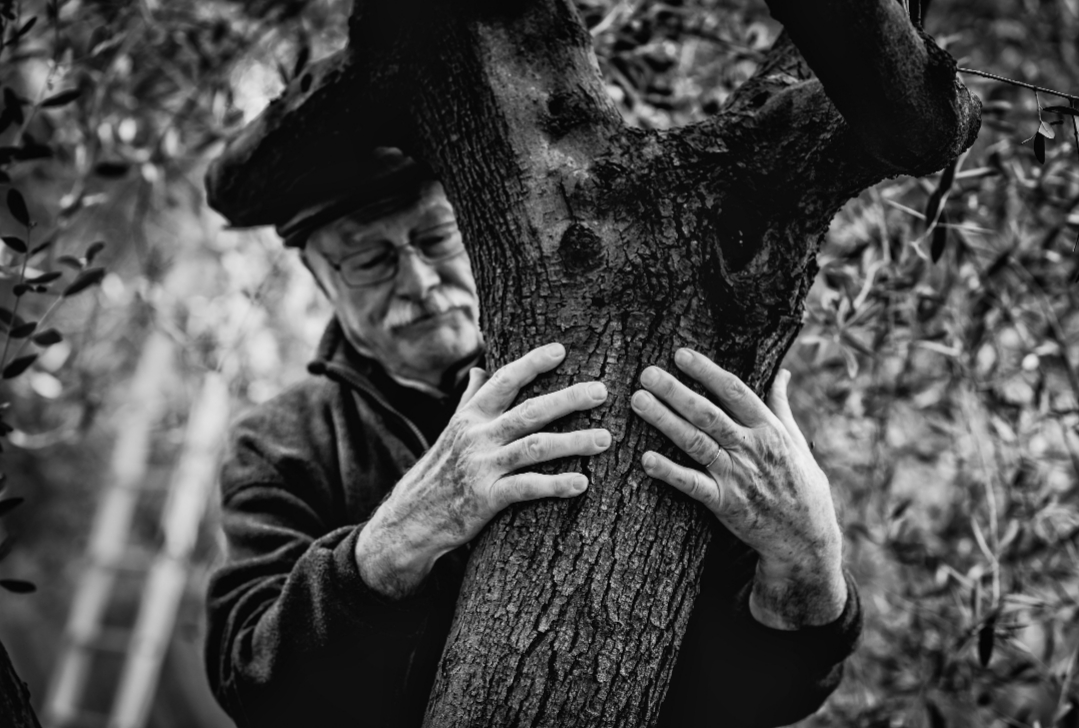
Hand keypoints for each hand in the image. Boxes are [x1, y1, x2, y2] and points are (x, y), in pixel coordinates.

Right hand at [357, 342, 610, 597]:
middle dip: (568, 399)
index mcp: (470, 417)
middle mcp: (476, 436)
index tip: (561, 350)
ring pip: (534, 447)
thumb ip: (470, 400)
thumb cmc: (439, 472)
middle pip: (529, 411)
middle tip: (602, 391)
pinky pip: (526, 488)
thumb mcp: (451, 431)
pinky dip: (555, 484)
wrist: (410, 520)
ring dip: (573, 442)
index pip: (504, 381)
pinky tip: (581, 483)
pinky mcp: (485, 499)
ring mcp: (481, 467)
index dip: (532, 363)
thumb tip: (480, 369)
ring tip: (604, 439)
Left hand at [630, 348, 845, 628]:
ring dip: (664, 420)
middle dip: (676, 391)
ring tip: (638, 401)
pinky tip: (646, 459)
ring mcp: (737, 475)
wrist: (806, 537)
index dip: (706, 371)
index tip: (680, 354)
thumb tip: (782, 373)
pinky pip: (693, 484)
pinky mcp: (725, 502)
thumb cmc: (801, 484)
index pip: (734, 391)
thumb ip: (781, 406)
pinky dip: (670, 471)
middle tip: (647, 373)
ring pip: (695, 441)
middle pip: (708, 413)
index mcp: (769, 428)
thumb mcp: (797, 441)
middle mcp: (751, 447)